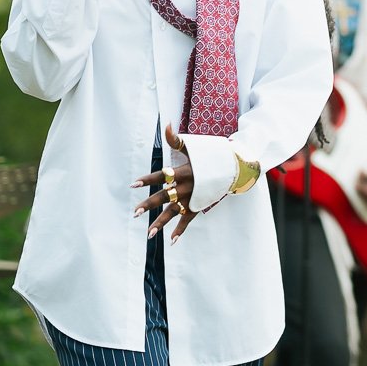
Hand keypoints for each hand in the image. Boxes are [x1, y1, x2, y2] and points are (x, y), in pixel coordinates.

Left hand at [133, 125, 197, 241]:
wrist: (232, 169)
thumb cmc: (208, 157)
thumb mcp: (192, 148)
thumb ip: (175, 139)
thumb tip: (166, 124)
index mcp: (182, 172)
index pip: (161, 176)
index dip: (148, 180)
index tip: (134, 184)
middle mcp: (185, 187)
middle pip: (164, 197)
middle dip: (149, 204)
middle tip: (135, 212)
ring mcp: (191, 198)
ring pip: (173, 212)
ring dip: (160, 223)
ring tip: (148, 233)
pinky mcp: (197, 206)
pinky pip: (187, 220)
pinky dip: (180, 231)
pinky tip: (171, 241)